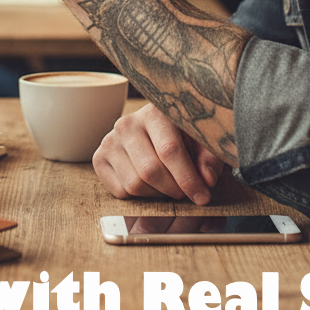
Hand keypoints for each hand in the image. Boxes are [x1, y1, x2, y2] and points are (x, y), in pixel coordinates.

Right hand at [92, 103, 223, 204]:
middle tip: (186, 193)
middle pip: (150, 171)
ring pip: (134, 184)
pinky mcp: (99, 158)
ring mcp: (110, 140)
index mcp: (153, 112)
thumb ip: (210, 158)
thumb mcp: (202, 140)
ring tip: (169, 185)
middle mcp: (127, 124)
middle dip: (174, 190)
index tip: (202, 196)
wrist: (154, 129)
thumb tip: (206, 180)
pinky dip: (139, 196)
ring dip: (157, 194)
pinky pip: (120, 191)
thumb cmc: (182, 134)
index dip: (188, 178)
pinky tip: (150, 184)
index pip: (169, 150)